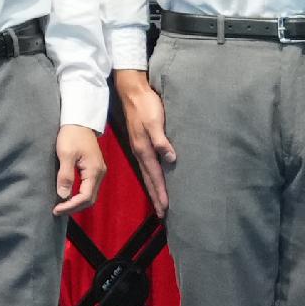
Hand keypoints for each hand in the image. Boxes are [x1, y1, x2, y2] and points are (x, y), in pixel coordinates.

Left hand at [52, 123, 107, 216]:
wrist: (79, 121)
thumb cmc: (71, 135)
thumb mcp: (66, 154)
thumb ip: (65, 175)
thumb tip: (63, 195)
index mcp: (94, 171)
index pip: (85, 197)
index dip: (71, 206)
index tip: (56, 209)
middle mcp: (99, 173)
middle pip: (89, 199)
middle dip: (74, 207)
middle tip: (57, 210)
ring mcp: (98, 171)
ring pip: (89, 195)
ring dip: (76, 202)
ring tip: (61, 206)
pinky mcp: (93, 169)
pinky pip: (88, 188)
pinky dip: (78, 195)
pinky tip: (67, 195)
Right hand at [115, 68, 170, 212]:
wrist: (133, 92)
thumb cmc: (146, 105)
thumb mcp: (155, 121)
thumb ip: (162, 141)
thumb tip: (171, 159)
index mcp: (144, 149)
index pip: (155, 175)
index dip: (161, 192)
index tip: (165, 207)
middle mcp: (141, 152)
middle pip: (149, 179)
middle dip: (155, 196)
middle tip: (162, 213)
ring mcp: (139, 147)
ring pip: (147, 174)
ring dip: (153, 189)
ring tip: (159, 202)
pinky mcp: (141, 143)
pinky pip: (147, 165)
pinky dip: (151, 177)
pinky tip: (154, 178)